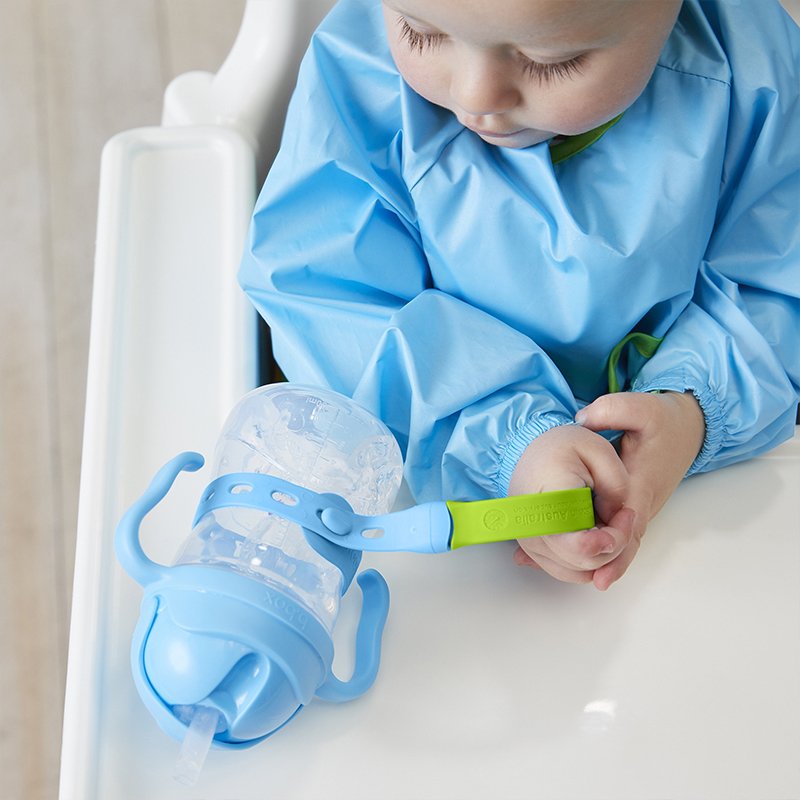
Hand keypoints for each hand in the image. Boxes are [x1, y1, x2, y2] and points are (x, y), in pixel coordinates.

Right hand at [509, 424, 635, 588]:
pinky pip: (568, 571)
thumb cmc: (561, 448)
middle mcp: (533, 526)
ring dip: (603, 553)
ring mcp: (530, 541)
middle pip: (583, 561)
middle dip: (615, 543)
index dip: (609, 542)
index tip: (625, 518)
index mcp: (549, 497)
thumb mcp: (600, 451)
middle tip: (624, 513)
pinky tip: (596, 532)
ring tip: (608, 520)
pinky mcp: (532, 549)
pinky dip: (589, 558)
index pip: (578, 543)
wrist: (528, 452)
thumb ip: (616, 486)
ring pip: (578, 571)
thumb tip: (614, 521)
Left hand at [574, 390, 705, 588]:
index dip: (613, 547)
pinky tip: (563, 546)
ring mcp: (637, 506)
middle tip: (586, 582)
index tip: (599, 570)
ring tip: (560, 568)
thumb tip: (583, 421)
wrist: (688, 427)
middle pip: (625, 542)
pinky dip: (594, 540)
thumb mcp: (643, 407)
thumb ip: (613, 410)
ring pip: (618, 539)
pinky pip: (612, 528)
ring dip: (596, 557)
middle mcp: (641, 502)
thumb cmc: (664, 420)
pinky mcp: (630, 505)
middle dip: (606, 564)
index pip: (628, 523)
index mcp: (642, 483)